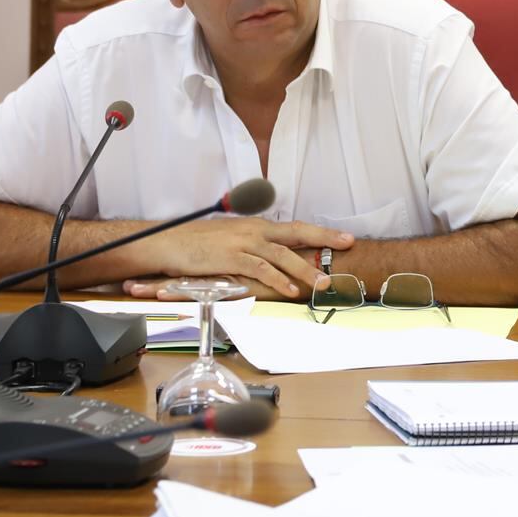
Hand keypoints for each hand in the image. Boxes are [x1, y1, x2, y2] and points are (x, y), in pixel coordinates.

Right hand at [130, 216, 353, 298]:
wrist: (169, 242)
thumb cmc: (197, 244)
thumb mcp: (230, 241)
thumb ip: (252, 248)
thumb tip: (272, 258)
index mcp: (256, 226)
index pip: (294, 228)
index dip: (320, 232)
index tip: (343, 237)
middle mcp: (254, 230)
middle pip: (296, 232)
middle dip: (324, 238)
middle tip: (348, 243)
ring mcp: (243, 242)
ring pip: (282, 254)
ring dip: (304, 268)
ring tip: (323, 282)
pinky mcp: (231, 257)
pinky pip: (260, 269)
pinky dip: (278, 280)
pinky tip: (291, 290)